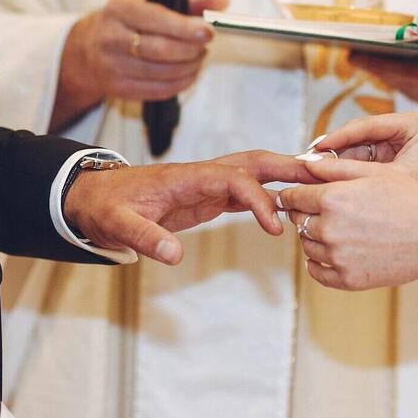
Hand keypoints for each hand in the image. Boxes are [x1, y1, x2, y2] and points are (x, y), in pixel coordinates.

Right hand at [52, 0, 228, 129]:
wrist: (87, 50)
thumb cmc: (125, 23)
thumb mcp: (149, 2)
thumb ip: (189, 1)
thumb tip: (221, 1)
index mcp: (119, 9)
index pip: (157, 19)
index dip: (186, 28)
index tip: (208, 32)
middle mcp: (111, 38)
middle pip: (160, 50)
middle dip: (191, 50)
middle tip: (205, 47)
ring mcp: (112, 66)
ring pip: (161, 73)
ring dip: (189, 68)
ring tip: (198, 59)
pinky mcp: (119, 89)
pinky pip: (158, 90)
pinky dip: (181, 83)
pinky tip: (188, 74)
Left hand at [63, 151, 314, 264]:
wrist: (94, 198)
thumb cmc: (106, 207)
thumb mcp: (118, 226)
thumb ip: (144, 238)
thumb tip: (173, 255)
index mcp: (186, 177)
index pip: (235, 179)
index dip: (259, 200)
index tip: (275, 227)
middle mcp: (202, 174)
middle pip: (254, 162)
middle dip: (288, 167)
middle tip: (324, 178)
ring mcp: (207, 183)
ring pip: (254, 171)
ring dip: (285, 176)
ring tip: (319, 186)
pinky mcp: (208, 196)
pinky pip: (246, 189)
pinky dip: (270, 194)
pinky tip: (290, 204)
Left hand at [278, 160, 417, 289]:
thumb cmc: (411, 199)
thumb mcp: (374, 173)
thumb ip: (334, 167)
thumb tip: (303, 163)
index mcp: (333, 198)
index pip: (293, 197)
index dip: (293, 195)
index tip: (296, 196)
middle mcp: (330, 228)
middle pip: (298, 221)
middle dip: (304, 214)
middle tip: (321, 211)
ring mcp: (338, 256)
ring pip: (307, 246)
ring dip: (313, 237)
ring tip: (335, 230)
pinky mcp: (348, 279)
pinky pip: (317, 272)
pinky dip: (318, 263)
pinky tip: (332, 253)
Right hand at [306, 112, 417, 204]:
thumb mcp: (388, 183)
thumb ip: (351, 171)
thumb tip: (311, 163)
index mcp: (411, 124)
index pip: (366, 126)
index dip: (337, 138)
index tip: (314, 149)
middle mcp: (401, 129)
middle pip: (357, 136)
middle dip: (332, 152)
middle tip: (305, 163)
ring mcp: (394, 144)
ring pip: (354, 150)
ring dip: (333, 164)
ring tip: (309, 175)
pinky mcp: (387, 160)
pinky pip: (358, 163)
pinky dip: (343, 175)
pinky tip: (324, 185)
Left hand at [349, 31, 417, 115]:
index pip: (405, 73)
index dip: (378, 63)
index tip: (353, 52)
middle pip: (401, 83)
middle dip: (376, 68)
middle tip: (353, 54)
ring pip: (407, 90)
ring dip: (387, 75)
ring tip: (366, 59)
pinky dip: (403, 81)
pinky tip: (393, 69)